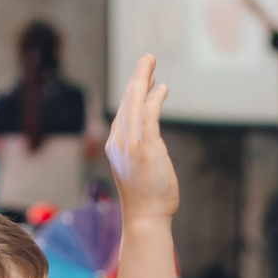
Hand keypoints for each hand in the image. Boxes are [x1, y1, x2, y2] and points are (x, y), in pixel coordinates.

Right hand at [104, 53, 178, 221]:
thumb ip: (142, 154)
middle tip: (147, 59)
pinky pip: (148, 114)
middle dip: (137, 77)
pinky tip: (162, 86)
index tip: (145, 80)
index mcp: (115, 147)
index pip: (123, 112)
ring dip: (143, 78)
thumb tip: (151, 146)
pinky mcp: (146, 147)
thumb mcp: (139, 172)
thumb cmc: (146, 201)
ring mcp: (131, 144)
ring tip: (150, 61)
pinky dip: (153, 97)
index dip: (133, 93)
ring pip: (134, 102)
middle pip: (126, 101)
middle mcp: (119, 142)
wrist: (144, 218)